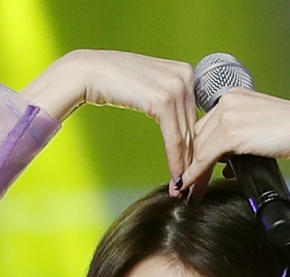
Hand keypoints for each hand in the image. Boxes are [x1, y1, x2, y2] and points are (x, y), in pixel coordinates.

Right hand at [23, 49, 197, 192]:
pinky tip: (175, 180)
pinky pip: (175, 140)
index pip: (199, 119)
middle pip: (196, 130)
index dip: (199, 150)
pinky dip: (175, 162)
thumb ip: (170, 104)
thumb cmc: (116, 83)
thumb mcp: (151, 90)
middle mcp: (186, 76)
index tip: (198, 175)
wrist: (90, 73)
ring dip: (187, 169)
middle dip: (196, 164)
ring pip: (187, 138)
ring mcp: (176, 86)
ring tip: (185, 191)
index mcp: (187, 72)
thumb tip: (185, 133)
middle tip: (196, 190)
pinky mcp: (164, 100)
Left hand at [177, 88, 289, 196]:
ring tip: (188, 193)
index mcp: (234, 96)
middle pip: (198, 136)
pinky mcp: (231, 132)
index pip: (205, 125)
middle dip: (192, 163)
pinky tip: (190, 188)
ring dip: (192, 173)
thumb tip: (225, 164)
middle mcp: (227, 101)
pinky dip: (195, 175)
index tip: (191, 172)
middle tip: (186, 187)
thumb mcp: (260, 131)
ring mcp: (228, 115)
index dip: (197, 151)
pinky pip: (204, 157)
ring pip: (198, 148)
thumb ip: (240, 140)